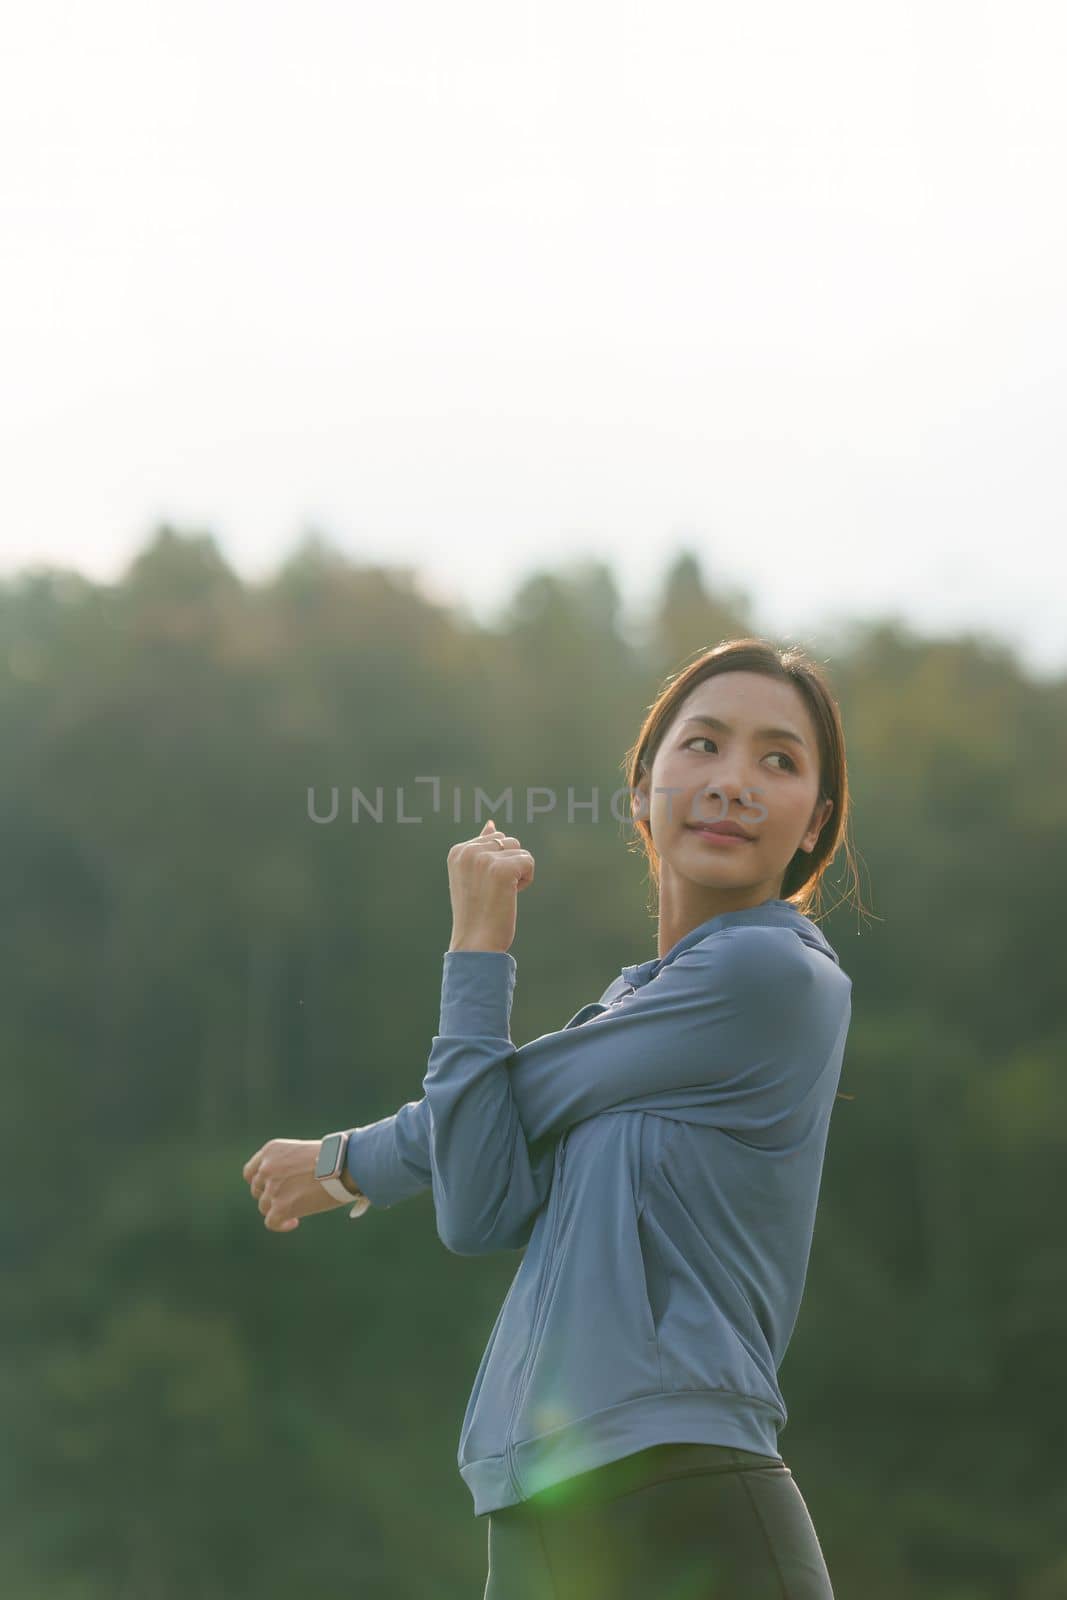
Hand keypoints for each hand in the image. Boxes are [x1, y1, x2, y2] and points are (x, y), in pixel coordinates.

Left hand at [242, 1138, 350, 1232]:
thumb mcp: (303, 1152)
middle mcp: (267, 1168)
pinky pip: (271, 1222)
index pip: (251, 1172)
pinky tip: (295, 1222)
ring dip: (279, 1210)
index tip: (271, 1189)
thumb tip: (287, 1185)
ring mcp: (273, 1188)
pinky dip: (281, 1225)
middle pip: (258, 1191)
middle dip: (272, 1196)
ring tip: (298, 1209)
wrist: (347, 1165)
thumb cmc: (335, 1157)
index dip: (259, 1183)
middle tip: (290, 1199)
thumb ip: (288, 1165)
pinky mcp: (281, 1207)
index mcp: (272, 1150)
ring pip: (265, 1207)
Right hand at [447, 819, 535, 953]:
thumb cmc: (476, 913)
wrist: (475, 943)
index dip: (496, 864)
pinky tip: (511, 895)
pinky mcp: (501, 868)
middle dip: (509, 865)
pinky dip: (526, 880)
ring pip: (520, 850)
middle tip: (493, 892)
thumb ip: (481, 847)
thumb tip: (491, 823)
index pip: (493, 839)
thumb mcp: (472, 875)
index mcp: (457, 851)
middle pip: (508, 841)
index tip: (484, 887)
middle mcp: (468, 851)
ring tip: (501, 893)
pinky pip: (529, 862)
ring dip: (518, 872)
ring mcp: (484, 859)